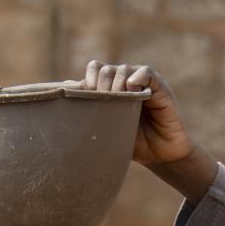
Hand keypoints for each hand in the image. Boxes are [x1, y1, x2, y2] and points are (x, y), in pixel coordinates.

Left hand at [82, 61, 218, 203]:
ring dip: (116, 86)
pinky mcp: (160, 87)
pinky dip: (136, 78)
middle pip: (106, 70)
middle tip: (103, 107)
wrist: (161, 156)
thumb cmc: (134, 144)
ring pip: (123, 69)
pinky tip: (132, 91)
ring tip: (119, 104)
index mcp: (113, 88)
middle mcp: (127, 81)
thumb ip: (91, 114)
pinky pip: (146, 72)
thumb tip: (63, 96)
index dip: (89, 81)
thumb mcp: (108, 130)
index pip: (95, 70)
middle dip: (100, 87)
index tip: (87, 100)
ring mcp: (143, 83)